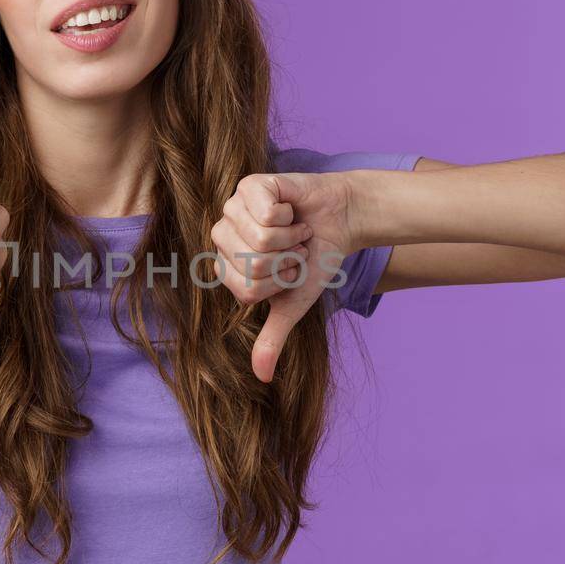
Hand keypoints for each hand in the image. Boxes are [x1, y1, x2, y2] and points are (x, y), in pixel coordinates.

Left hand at [209, 171, 359, 383]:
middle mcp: (223, 235)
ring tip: (295, 230)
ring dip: (291, 238)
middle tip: (294, 249)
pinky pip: (267, 213)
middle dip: (286, 261)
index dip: (278, 283)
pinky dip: (291, 217)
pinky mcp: (249, 185)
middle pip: (252, 264)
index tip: (289, 271)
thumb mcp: (293, 303)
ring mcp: (233, 208)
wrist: (341, 221)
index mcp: (226, 265)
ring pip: (260, 238)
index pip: (246, 288)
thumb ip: (273, 337)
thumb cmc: (314, 259)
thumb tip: (261, 378)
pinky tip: (292, 210)